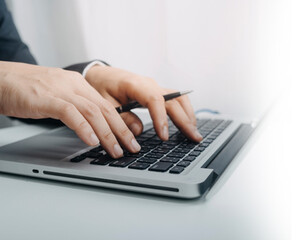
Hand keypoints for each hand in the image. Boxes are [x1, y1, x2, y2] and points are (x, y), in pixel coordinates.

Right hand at [0, 61, 139, 157]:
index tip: (131, 140)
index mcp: (76, 83)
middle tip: (132, 149)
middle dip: (121, 131)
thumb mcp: (54, 95)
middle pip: (104, 109)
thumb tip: (90, 128)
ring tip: (115, 150)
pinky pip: (70, 113)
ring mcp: (59, 90)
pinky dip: (83, 127)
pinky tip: (91, 141)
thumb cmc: (22, 90)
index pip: (106, 105)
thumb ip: (72, 107)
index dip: (121, 123)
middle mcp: (72, 84)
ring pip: (92, 112)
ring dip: (107, 134)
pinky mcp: (45, 98)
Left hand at [84, 65, 201, 142]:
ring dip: (189, 115)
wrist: (101, 75)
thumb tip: (138, 131)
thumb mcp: (104, 104)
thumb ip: (120, 118)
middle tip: (193, 138)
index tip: (164, 136)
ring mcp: (156, 87)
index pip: (155, 99)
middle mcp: (150, 84)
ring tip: (194, 133)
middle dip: (185, 120)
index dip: (161, 118)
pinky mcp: (158, 92)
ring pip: (179, 98)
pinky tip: (188, 124)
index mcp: (134, 84)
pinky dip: (185, 111)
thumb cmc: (101, 87)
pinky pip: (176, 99)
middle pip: (173, 100)